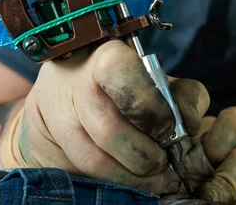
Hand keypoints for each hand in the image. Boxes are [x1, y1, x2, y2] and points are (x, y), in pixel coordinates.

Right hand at [1, 40, 209, 194]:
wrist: (68, 88)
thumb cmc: (126, 84)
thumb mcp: (161, 80)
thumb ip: (183, 95)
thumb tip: (190, 124)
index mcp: (107, 53)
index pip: (121, 73)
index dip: (150, 108)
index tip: (169, 129)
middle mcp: (74, 78)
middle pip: (108, 126)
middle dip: (144, 153)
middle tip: (164, 161)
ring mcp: (55, 109)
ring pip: (95, 157)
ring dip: (132, 174)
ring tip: (156, 177)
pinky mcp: (46, 137)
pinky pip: (83, 169)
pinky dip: (115, 181)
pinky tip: (135, 181)